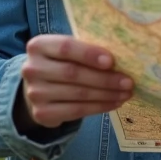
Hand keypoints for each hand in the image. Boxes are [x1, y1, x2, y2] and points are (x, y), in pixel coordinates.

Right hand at [16, 35, 132, 129]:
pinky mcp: (41, 113)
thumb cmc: (62, 62)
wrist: (39, 88)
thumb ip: (87, 49)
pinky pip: (76, 111)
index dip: (89, 54)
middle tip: (128, 82)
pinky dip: (99, 107)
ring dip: (107, 94)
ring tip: (126, 93)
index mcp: (39, 46)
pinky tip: (114, 103)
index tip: (111, 61)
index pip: (65, 48)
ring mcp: (35, 93)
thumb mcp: (69, 50)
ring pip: (78, 94)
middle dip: (105, 78)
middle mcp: (32, 69)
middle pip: (73, 73)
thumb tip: (123, 56)